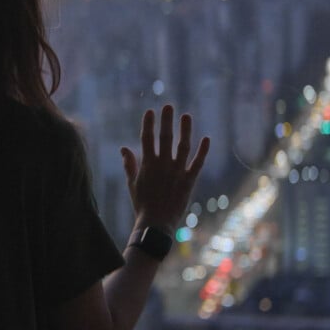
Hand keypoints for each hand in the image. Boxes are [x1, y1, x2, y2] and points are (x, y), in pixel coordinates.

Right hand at [120, 105, 209, 233]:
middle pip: (165, 138)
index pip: (146, 138)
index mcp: (147, 165)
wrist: (156, 224)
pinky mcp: (189, 181)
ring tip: (186, 116)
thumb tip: (123, 148)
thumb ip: (130, 165)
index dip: (148, 124)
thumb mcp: (132, 184)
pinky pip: (197, 163)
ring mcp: (177, 172)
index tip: (150, 111)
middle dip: (166, 120)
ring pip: (183, 146)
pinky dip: (202, 151)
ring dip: (185, 130)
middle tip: (168, 106)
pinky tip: (206, 139)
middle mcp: (163, 165)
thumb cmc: (142, 205)